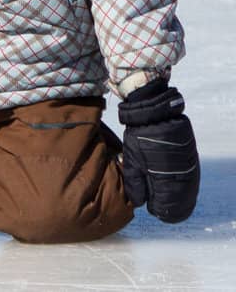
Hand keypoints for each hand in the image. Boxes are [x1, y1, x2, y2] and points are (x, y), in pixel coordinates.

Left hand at [119, 79, 199, 222]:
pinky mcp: (193, 159)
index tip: (154, 211)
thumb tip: (139, 203)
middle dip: (172, 209)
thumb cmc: (140, 139)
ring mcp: (190, 168)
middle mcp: (182, 177)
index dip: (160, 211)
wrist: (156, 114)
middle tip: (162, 211)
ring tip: (171, 205)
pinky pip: (192, 180)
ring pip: (188, 192)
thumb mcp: (132, 162)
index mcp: (165, 179)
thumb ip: (135, 185)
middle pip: (181, 202)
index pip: (167, 206)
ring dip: (180, 200)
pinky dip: (185, 188)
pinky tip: (179, 190)